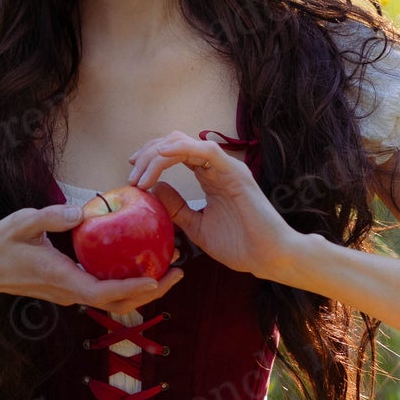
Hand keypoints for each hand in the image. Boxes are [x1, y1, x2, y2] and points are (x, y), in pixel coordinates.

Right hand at [0, 202, 184, 315]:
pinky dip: (125, 283)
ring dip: (142, 290)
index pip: (105, 291)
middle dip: (151, 292)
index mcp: (64, 280)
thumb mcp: (23, 223)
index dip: (133, 288)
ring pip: (113, 301)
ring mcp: (71, 293)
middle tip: (178, 274)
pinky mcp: (70, 288)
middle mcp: (71, 292)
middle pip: (118, 302)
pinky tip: (138, 264)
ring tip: (168, 271)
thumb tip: (81, 211)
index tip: (157, 280)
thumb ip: (53, 217)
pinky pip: (104, 290)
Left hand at [127, 132, 302, 282]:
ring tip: (141, 176)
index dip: (150, 158)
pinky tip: (161, 160)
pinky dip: (179, 150)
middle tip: (132, 174)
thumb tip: (155, 189)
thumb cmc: (239, 244)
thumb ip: (176, 208)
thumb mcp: (196, 226)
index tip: (132, 176)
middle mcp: (216, 166)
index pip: (175, 153)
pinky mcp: (234, 172)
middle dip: (148, 154)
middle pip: (175, 142)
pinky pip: (204, 150)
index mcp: (209, 175)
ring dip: (157, 155)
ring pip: (184, 142)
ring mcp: (226, 166)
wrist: (267, 257)